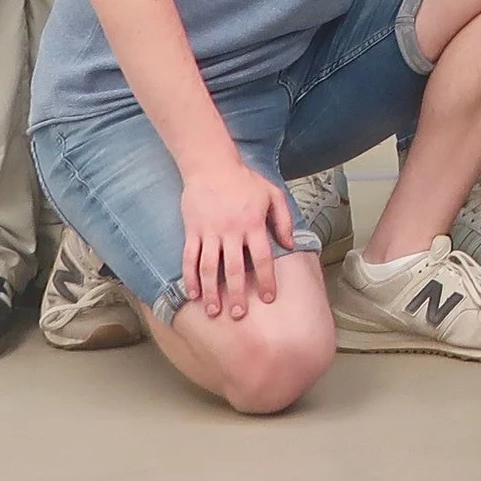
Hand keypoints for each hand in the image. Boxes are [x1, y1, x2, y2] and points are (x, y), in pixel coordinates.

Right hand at [178, 158, 295, 320]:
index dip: (266, 279)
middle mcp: (231, 231)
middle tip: (238, 314)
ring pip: (209, 268)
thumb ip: (283, 220)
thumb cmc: (246, 180)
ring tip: (213, 311)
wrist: (212, 165)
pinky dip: (190, 277)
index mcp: (253, 224)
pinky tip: (192, 293)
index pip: (262, 258)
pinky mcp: (192, 231)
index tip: (268, 298)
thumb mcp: (273, 194)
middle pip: (235, 269)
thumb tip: (290, 245)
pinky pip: (189, 258)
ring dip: (211, 291)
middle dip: (237, 294)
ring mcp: (209, 232)